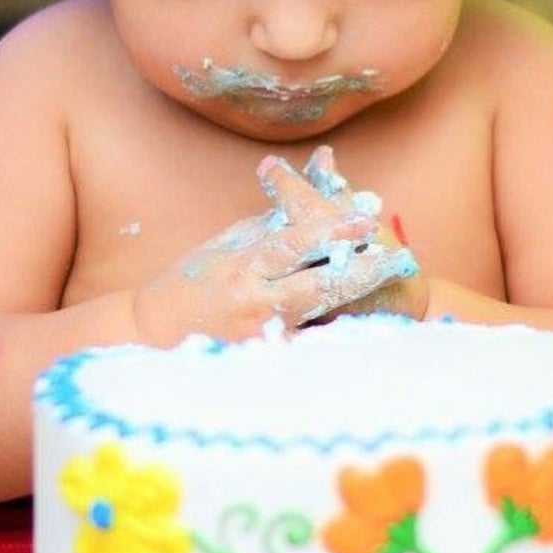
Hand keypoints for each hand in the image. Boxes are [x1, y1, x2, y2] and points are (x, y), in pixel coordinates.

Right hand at [132, 152, 417, 344]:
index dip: (332, 231)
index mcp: (243, 263)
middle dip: (358, 271)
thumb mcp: (230, 243)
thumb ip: (273, 224)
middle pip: (315, 284)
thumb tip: (316, 192)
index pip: (293, 243)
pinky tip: (366, 336)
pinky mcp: (263, 361)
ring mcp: (259, 335)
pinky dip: (335, 340)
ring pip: (317, 320)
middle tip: (397, 258)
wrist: (156, 330)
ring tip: (393, 293)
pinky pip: (306, 351)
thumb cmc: (195, 279)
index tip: (367, 219)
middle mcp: (253, 299)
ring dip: (356, 304)